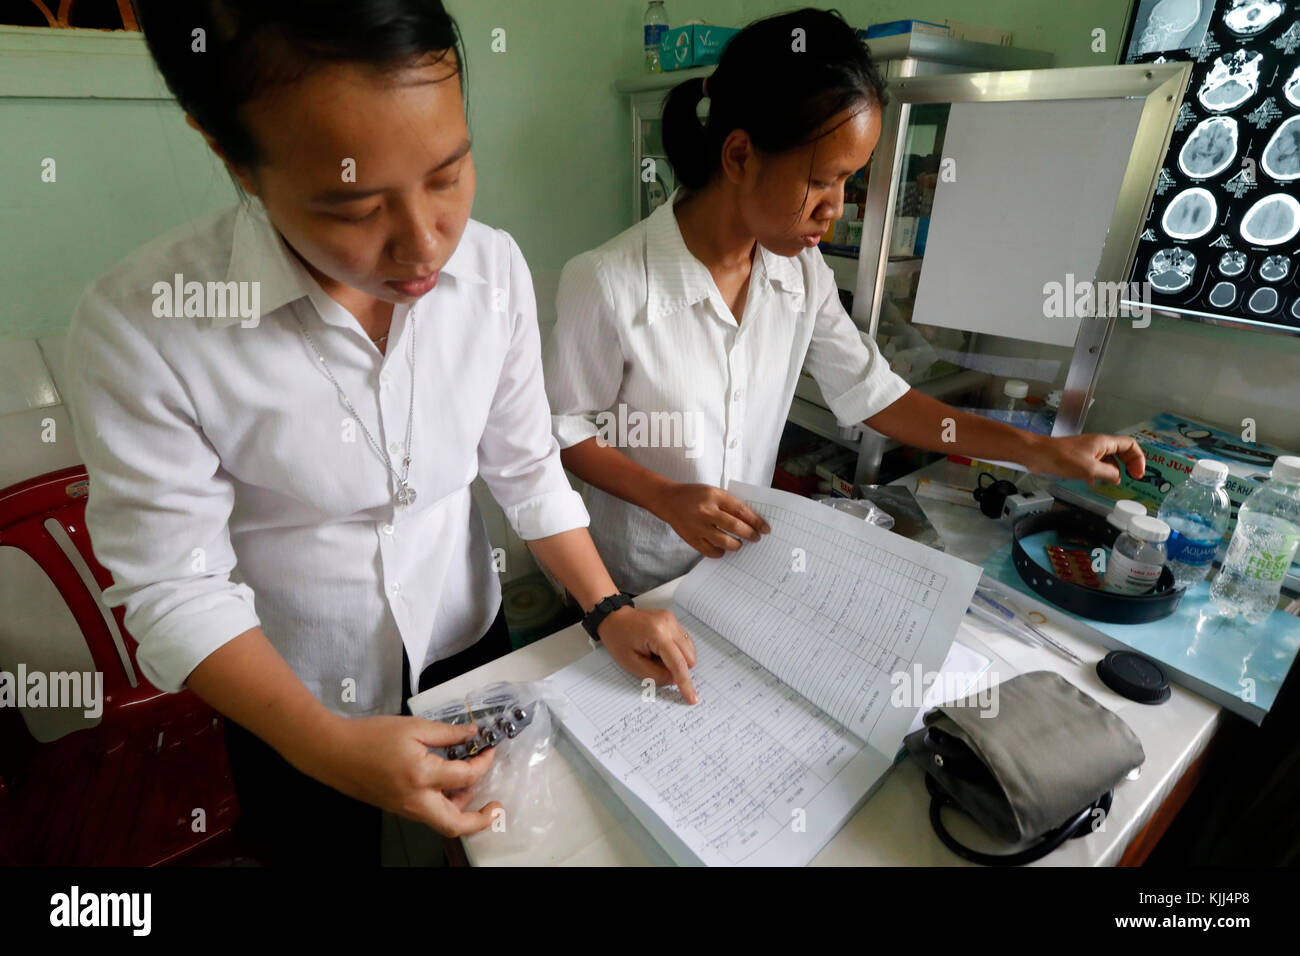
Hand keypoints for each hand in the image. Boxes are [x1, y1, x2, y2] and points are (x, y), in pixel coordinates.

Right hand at [296, 714, 503, 837]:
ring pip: (442, 821)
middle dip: (480, 820)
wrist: (333, 752)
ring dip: (462, 810)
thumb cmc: (371, 736)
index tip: (489, 750)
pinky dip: (444, 804)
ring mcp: (406, 809)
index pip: (466, 776)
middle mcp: (416, 800)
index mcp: (422, 776)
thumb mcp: (413, 727)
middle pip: (455, 824)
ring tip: (471, 786)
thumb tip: (473, 735)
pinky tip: (448, 785)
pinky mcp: (398, 808)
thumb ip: (447, 733)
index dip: (483, 762)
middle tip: (496, 807)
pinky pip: (428, 813)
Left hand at [597, 606, 699, 704]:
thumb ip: (655, 675)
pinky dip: (676, 650)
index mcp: (657, 634)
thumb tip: (675, 680)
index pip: (678, 663)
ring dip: (677, 659)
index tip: (692, 698)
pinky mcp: (673, 620)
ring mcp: (672, 620)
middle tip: (656, 665)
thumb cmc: (618, 639)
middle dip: (678, 668)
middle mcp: (669, 624)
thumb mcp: (631, 664)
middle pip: (689, 657)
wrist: (614, 618)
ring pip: (690, 649)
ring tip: (656, 655)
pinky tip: (660, 649)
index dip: (686, 683)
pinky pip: (685, 641)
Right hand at [650, 483, 770, 557]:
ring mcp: (698, 526)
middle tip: (755, 538)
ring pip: (724, 542)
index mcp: (715, 496)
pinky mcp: (691, 538)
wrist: (668, 500)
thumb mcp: (713, 492)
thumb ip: (729, 504)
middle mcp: (707, 511)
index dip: (756, 521)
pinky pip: (710, 551)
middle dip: (750, 534)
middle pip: (735, 527)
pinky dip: (720, 552)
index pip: (741, 511)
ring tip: (739, 544)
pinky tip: (723, 549)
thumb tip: (750, 520)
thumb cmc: (694, 495)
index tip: (765, 529)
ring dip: (736, 545)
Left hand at [1025, 433, 1145, 484]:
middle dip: (1129, 464)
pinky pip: (1095, 464)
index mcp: (1104, 442)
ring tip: (1116, 483)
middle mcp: (1098, 444)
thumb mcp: (1090, 469)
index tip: (1138, 474)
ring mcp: (1088, 450)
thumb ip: (1108, 473)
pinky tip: (1095, 482)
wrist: (1037, 454)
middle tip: (1133, 479)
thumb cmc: (1062, 458)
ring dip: (1114, 470)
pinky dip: (1100, 472)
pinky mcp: (1078, 458)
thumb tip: (1117, 477)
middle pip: (1122, 452)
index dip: (1138, 459)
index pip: (1130, 445)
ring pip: (1108, 459)